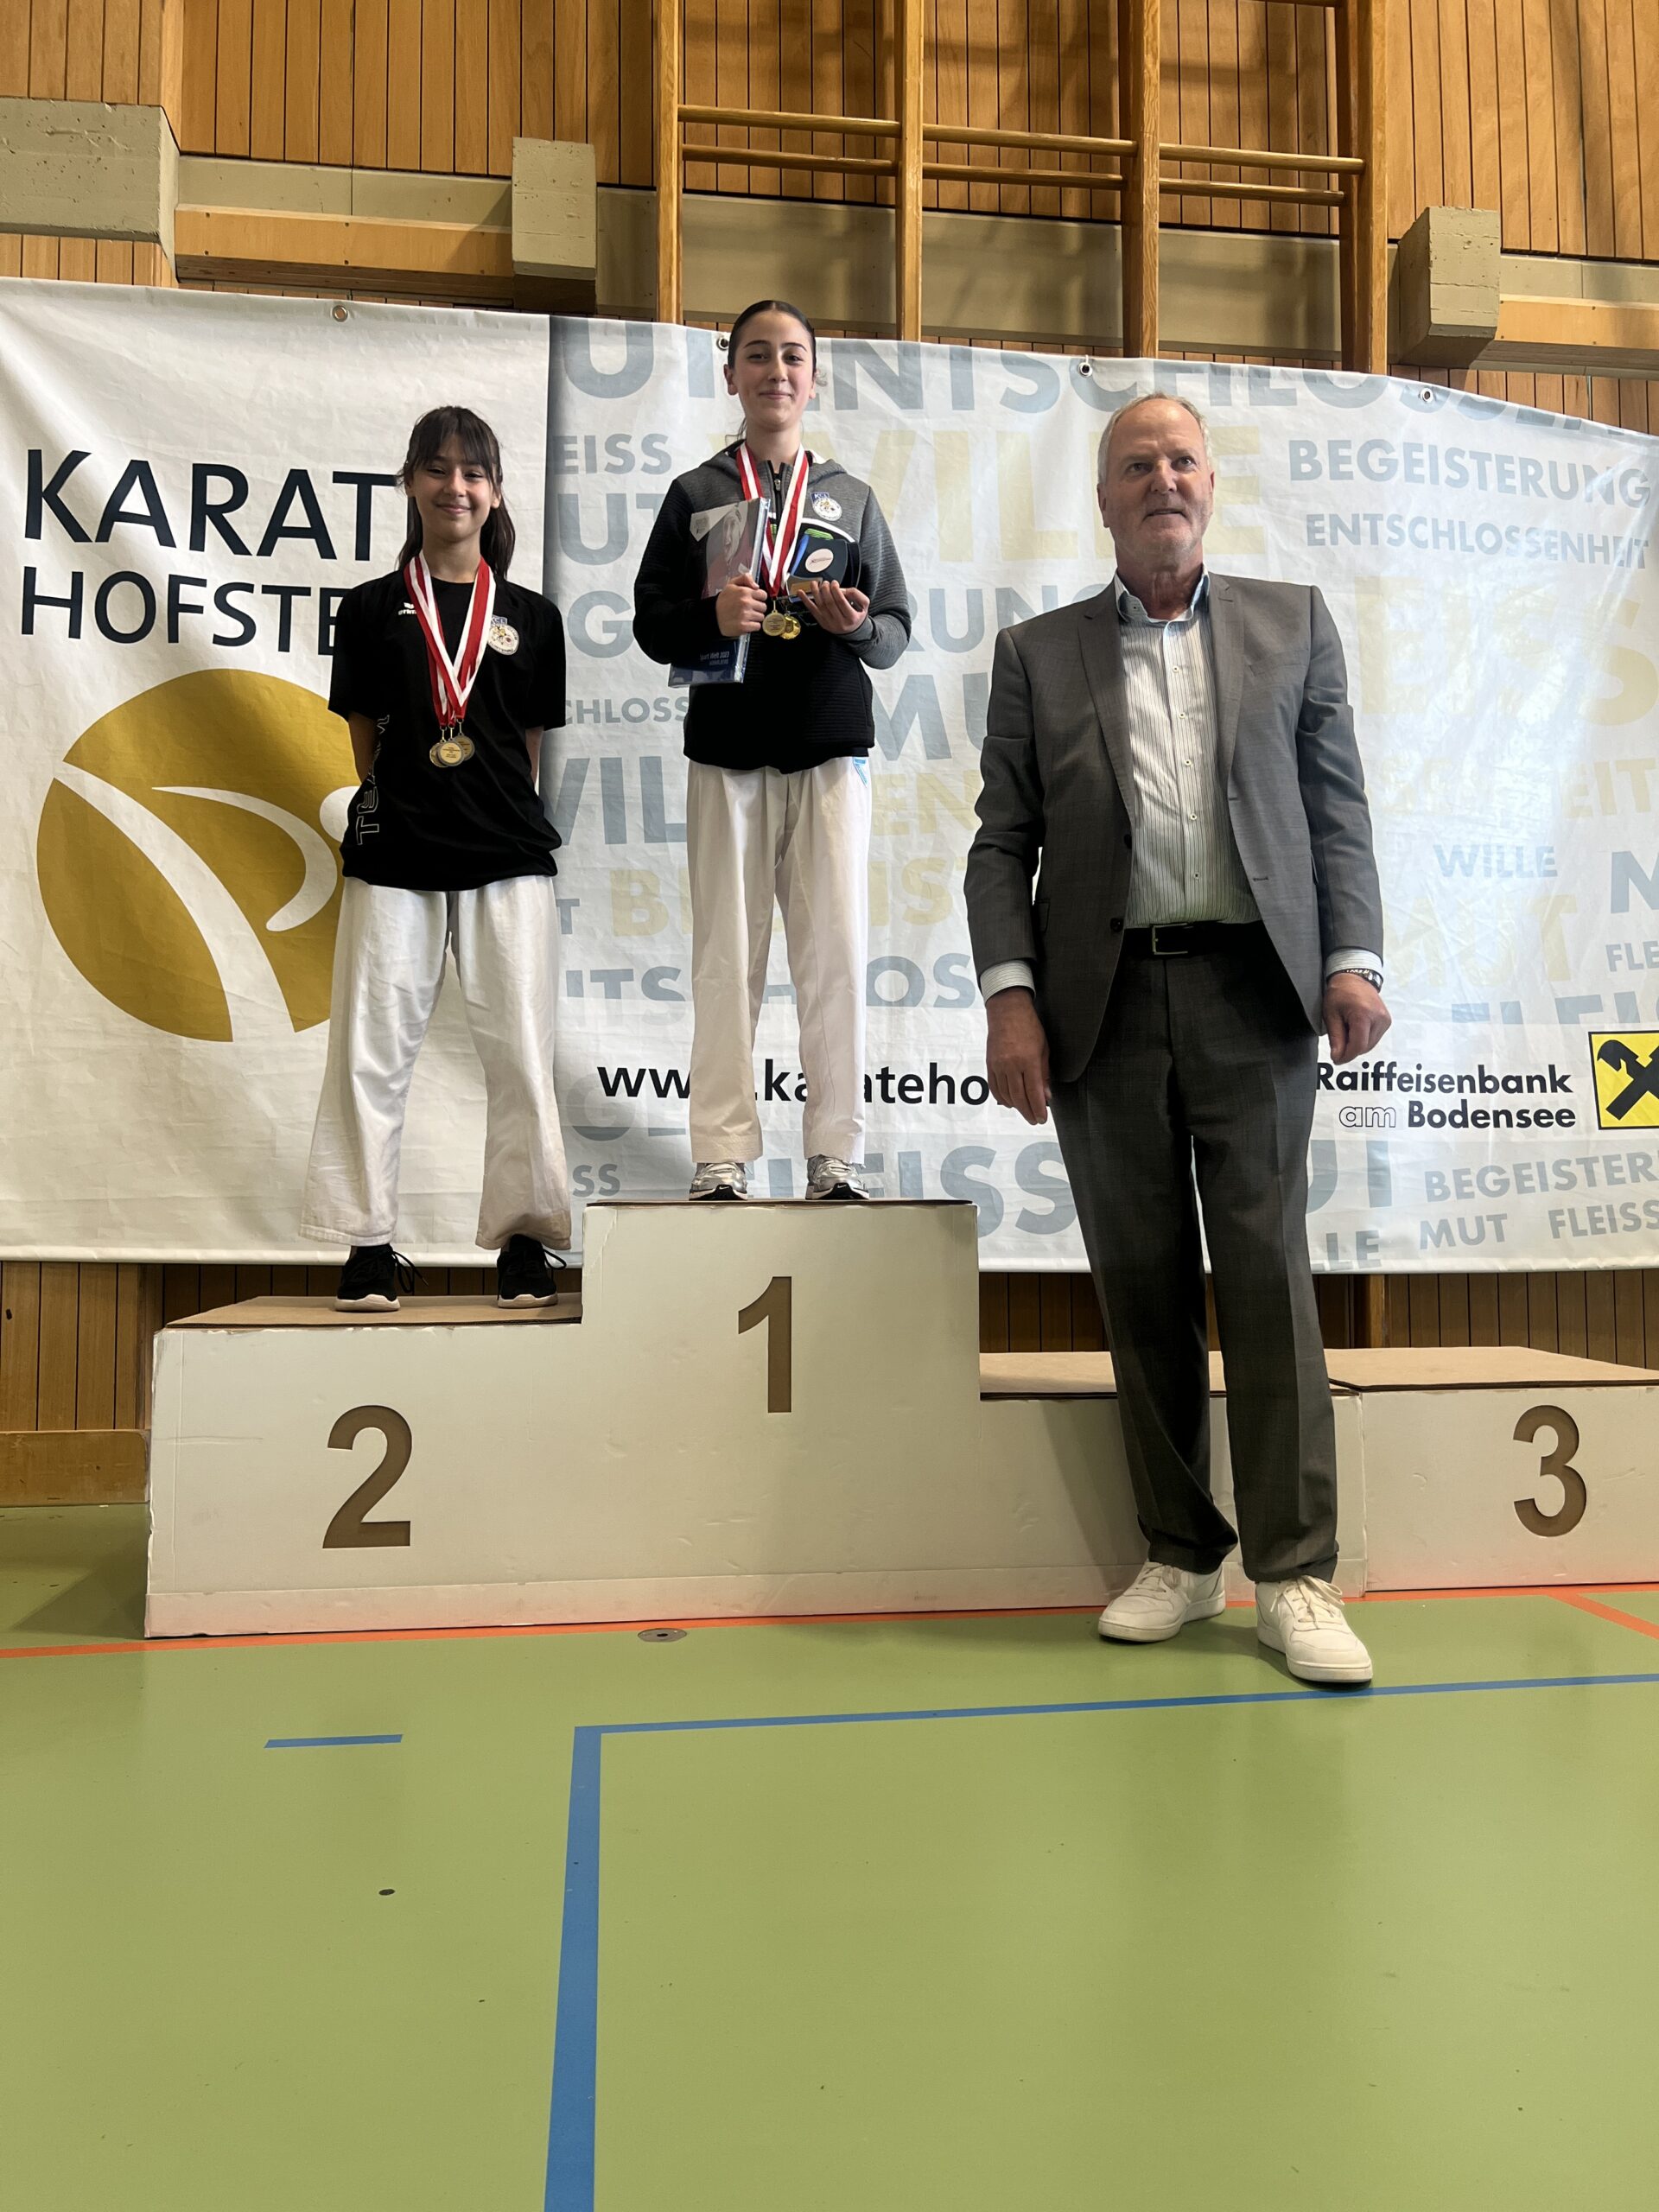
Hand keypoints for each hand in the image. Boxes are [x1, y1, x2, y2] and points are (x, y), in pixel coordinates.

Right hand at [716, 569, 767, 637]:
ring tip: (746, 616)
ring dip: (755, 617)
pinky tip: (746, 622)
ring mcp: (745, 615)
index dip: (759, 598)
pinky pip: (757, 626)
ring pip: (761, 617)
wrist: (713, 615)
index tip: (755, 600)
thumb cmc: (723, 601)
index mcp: (744, 592)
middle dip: (757, 608)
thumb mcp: (732, 584)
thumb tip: (756, 585)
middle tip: (749, 609)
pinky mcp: (744, 626)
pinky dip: (752, 626)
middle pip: (763, 607)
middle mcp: (746, 603)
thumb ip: (745, 578)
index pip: (763, 595)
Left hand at [800, 580, 869, 635]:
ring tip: (814, 584)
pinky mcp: (822, 623)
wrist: (853, 631)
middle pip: (829, 603)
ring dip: (815, 593)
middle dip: (826, 590)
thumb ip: (856, 595)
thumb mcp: (864, 605)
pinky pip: (812, 610)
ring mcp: (829, 623)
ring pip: (820, 606)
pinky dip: (806, 601)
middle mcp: (839, 622)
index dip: (836, 590)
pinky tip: (801, 593)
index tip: (834, 583)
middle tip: (825, 583)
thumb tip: (842, 589)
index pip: (841, 601)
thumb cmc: (857, 616)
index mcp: (851, 617)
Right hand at [986, 988, 1050, 1124]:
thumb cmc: (1028, 1026)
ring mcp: (998, 1065)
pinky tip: (1009, 1102)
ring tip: (1024, 1112)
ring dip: (1016, 1107)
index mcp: (1028, 1060)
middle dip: (1028, 1112)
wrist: (1007, 1011)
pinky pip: (994, 1087)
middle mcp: (1011, 1065)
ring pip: (1006, 1095)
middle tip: (1035, 1120)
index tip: (1042, 1118)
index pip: (1034, 1092)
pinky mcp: (990, 1064)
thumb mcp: (1044, 1049)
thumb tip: (1046, 1095)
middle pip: (1019, 1097)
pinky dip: (1002, 1098)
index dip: (1038, 1109)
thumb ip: (1044, 1074)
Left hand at [1324, 971, 1390, 1064]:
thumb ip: (1336, 1038)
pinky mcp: (1387, 1021)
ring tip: (1347, 1028)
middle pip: (1364, 1047)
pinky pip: (1374, 1038)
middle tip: (1338, 1038)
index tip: (1336, 1059)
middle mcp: (1378, 1018)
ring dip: (1357, 1043)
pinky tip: (1355, 1027)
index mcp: (1363, 1015)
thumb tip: (1338, 1057)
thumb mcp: (1331, 1015)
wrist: (1354, 978)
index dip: (1346, 1056)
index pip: (1358, 1046)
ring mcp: (1385, 1020)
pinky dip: (1364, 1038)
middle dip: (1350, 1048)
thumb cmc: (1340, 993)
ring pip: (1370, 1045)